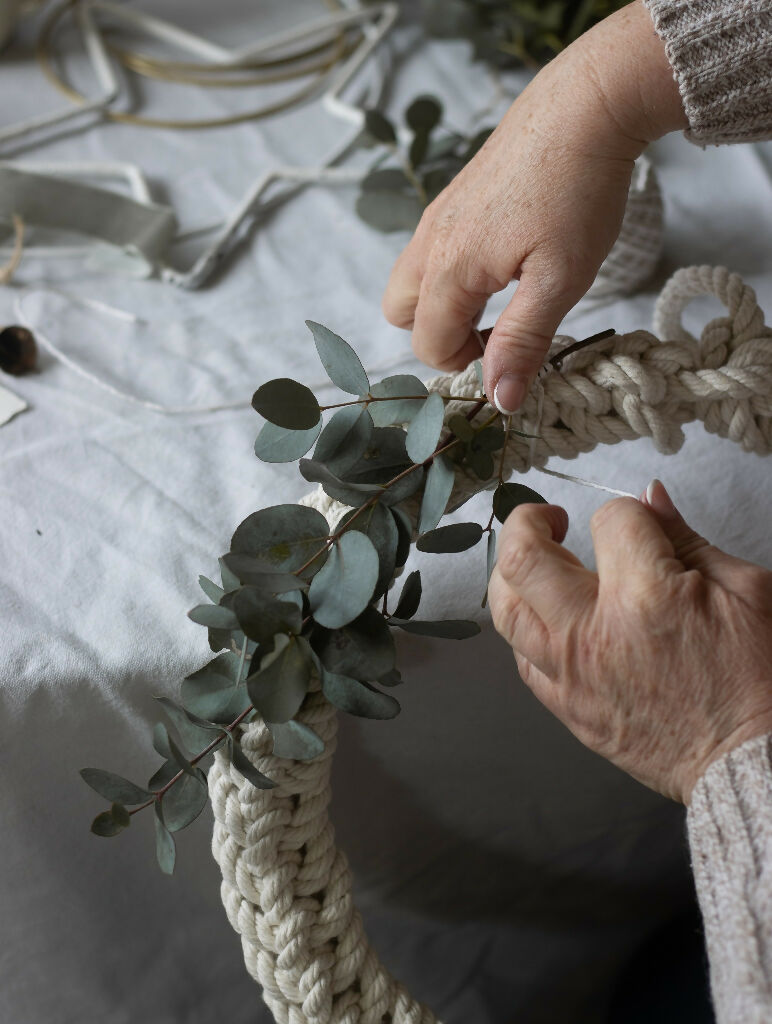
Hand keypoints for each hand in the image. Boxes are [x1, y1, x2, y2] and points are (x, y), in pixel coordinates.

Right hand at [382, 1, 685, 413]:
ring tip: (501, 296)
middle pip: (402, 316)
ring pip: (412, 281)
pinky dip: (453, 273)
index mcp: (450, 269)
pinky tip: (504, 258)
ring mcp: (438, 215)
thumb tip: (497, 400)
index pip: (430, 345)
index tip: (512, 352)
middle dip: (441, 336)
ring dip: (445, 304)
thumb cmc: (578, 192)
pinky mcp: (454, 197)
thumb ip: (522, 342)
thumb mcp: (559, 280)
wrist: (585, 105)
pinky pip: (431, 251)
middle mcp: (431, 242)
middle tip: (496, 330)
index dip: (467, 364)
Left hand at [487, 480, 771, 802]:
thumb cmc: (762, 678)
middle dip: (529, 522)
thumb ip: (686, 538)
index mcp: (646, 595)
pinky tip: (548, 619)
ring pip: (506, 611)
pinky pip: (523, 660)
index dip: (626, 512)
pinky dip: (528, 630)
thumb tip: (649, 497)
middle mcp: (594, 633)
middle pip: (523, 558)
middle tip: (549, 518)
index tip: (639, 525)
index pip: (609, 521)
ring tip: (534, 563)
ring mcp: (574, 676)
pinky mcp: (570, 710)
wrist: (756, 762)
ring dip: (511, 575)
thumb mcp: (747, 590)